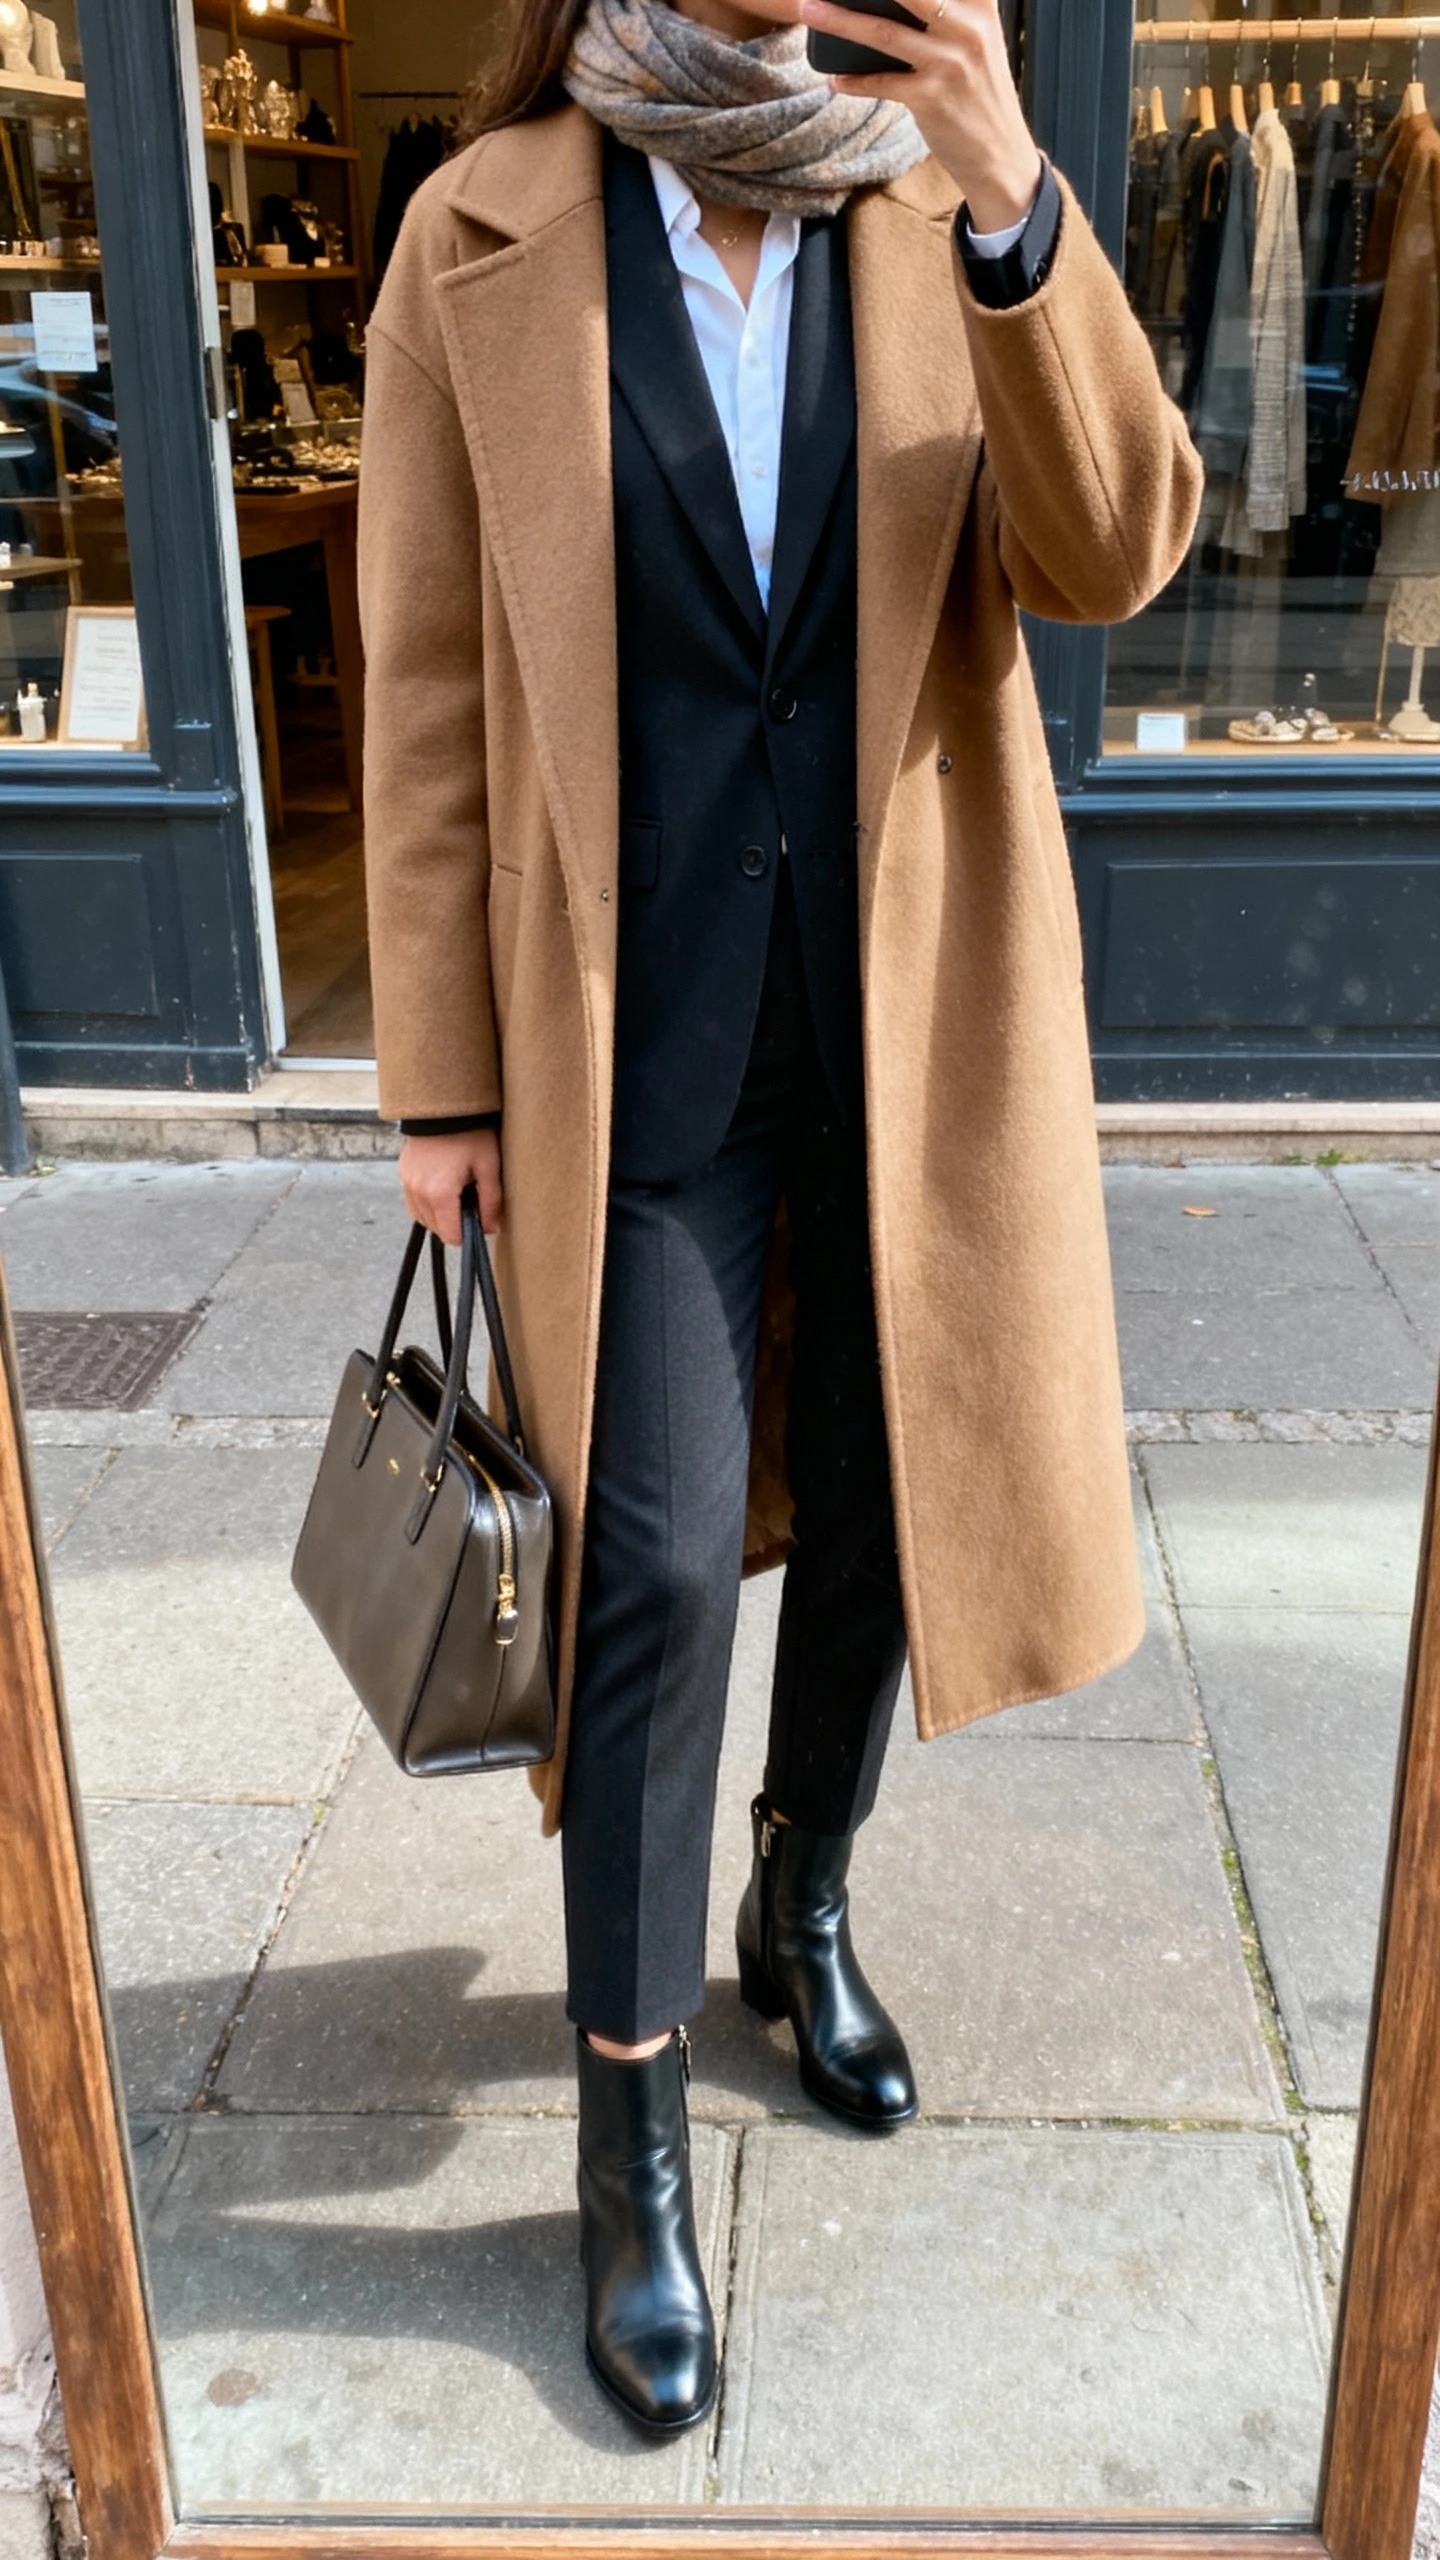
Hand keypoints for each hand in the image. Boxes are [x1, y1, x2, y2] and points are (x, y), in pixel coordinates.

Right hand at [399, 1128, 502, 1246]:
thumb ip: (491, 1202)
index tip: (480, 1220)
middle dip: (456, 1223)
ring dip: (440, 1215)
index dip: (469, 1235)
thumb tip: (491, 1228)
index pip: (452, 1236)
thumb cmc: (470, 1132)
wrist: (445, 1103)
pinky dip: (427, 1203)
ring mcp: (407, 1182)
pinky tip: (442, 1188)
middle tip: (471, 1200)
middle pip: (437, 1229)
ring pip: (423, 1218)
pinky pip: (413, 1202)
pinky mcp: (403, 1173)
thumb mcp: (489, 1166)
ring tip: (457, 1192)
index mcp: (439, 1193)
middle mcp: (418, 1191)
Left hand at [799, 0, 1041, 233]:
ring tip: (808, 8)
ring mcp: (949, 63)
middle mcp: (968, 28)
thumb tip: (885, 2)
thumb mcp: (977, 40)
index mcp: (980, 5)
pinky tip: (834, 79)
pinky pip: (880, 83)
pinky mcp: (931, 98)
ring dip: (839, 20)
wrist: (1000, 156)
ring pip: (883, 32)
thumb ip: (948, 12)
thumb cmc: (980, 93)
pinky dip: (853, 82)